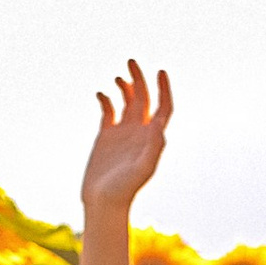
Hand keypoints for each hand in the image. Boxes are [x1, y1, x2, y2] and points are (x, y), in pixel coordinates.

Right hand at [83, 59, 173, 215]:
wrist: (104, 203)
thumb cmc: (125, 190)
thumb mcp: (142, 169)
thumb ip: (153, 148)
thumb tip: (159, 126)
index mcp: (152, 137)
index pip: (163, 107)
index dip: (164, 89)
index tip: (161, 71)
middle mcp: (139, 132)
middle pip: (143, 99)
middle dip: (139, 79)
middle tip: (132, 61)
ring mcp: (122, 134)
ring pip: (127, 102)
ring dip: (125, 86)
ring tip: (118, 77)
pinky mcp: (106, 137)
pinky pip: (108, 111)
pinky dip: (106, 99)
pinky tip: (101, 94)